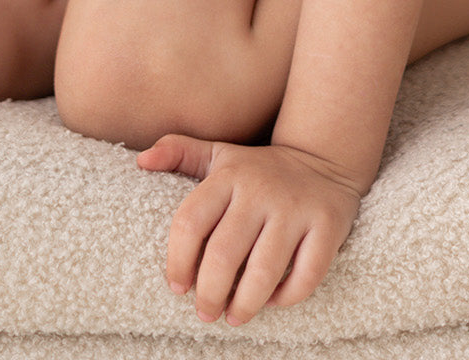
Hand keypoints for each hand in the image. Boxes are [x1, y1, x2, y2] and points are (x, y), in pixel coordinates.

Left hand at [136, 132, 361, 325]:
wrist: (322, 159)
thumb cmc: (258, 169)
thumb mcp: (219, 154)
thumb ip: (179, 152)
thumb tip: (141, 161)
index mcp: (229, 174)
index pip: (191, 222)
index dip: (178, 261)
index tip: (177, 287)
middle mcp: (262, 190)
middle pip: (224, 254)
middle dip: (209, 293)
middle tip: (205, 312)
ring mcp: (296, 208)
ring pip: (264, 271)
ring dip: (244, 304)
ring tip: (234, 317)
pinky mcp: (327, 226)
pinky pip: (305, 275)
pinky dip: (286, 297)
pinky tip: (273, 300)